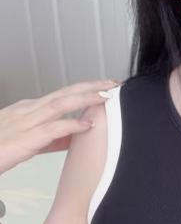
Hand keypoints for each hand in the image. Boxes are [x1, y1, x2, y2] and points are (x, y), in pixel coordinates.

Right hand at [0, 79, 120, 174]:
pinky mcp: (25, 138)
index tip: (104, 87)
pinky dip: (72, 123)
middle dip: (91, 86)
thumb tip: (74, 135)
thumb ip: (52, 137)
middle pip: (66, 93)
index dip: (84, 89)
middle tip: (113, 84)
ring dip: (86, 97)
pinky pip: (53, 127)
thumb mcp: (26, 139)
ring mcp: (27, 122)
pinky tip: (87, 124)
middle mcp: (29, 110)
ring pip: (62, 103)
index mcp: (29, 109)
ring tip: (106, 96)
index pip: (62, 94)